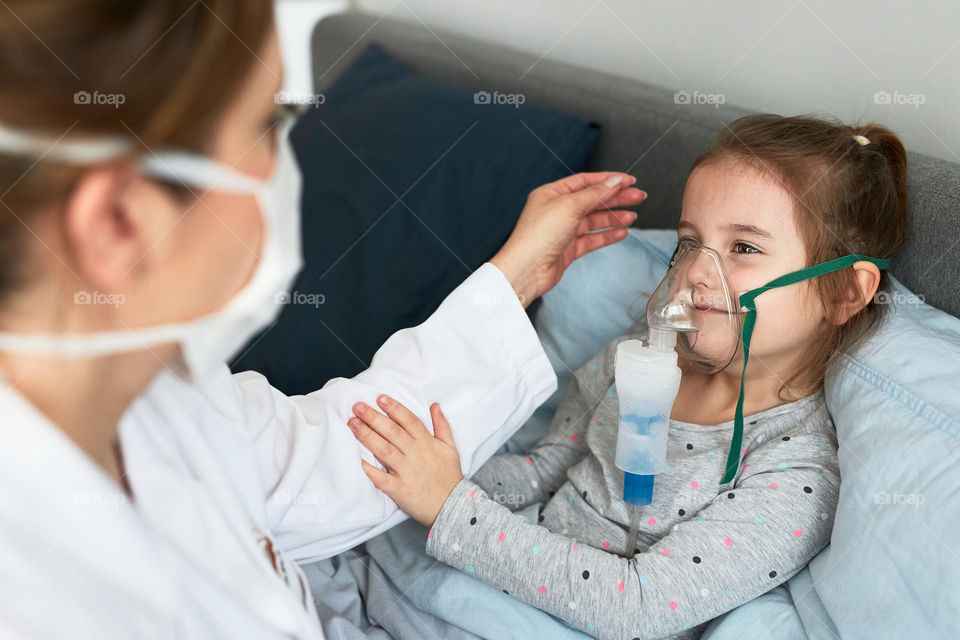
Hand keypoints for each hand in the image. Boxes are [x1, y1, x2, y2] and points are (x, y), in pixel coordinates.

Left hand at [348, 394, 462, 526]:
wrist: (452, 506)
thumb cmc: (449, 477)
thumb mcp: (450, 448)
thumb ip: (442, 425)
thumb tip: (435, 405)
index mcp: (427, 443)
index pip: (408, 420)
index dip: (394, 408)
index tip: (379, 398)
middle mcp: (416, 454)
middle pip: (392, 431)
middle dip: (373, 417)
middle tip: (357, 407)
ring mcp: (407, 471)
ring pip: (384, 449)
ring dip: (367, 435)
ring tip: (353, 424)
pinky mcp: (399, 489)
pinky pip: (381, 478)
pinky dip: (369, 469)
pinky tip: (357, 459)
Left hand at [490, 172, 645, 306]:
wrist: (526, 270)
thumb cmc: (536, 236)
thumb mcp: (569, 206)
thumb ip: (594, 194)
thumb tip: (613, 181)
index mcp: (552, 194)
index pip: (585, 182)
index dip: (608, 180)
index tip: (628, 180)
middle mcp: (557, 210)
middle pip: (593, 200)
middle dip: (616, 198)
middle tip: (638, 196)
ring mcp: (563, 230)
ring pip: (594, 220)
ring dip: (614, 217)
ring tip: (632, 216)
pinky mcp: (568, 249)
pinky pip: (592, 239)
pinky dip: (607, 235)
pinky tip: (621, 232)